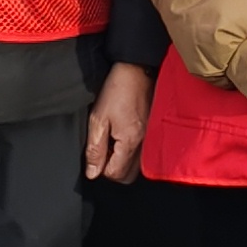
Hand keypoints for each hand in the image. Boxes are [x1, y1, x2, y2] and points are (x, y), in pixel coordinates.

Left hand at [84, 62, 152, 183]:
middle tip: (103, 150)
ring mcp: (151, 138)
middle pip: (128, 176)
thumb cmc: (117, 90)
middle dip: (113, 169)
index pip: (115, 174)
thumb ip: (95, 149)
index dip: (101, 168)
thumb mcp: (98, 119)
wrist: (137, 70)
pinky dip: (132, 153)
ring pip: (137, 167)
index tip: (96, 154)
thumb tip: (92, 173)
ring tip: (113, 142)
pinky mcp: (153, 132)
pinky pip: (143, 154)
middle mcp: (144, 144)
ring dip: (123, 162)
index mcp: (130, 142)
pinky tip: (123, 137)